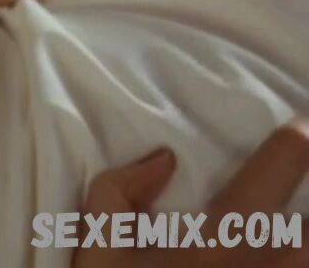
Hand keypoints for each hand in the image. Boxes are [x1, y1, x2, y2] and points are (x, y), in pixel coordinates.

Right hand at [73, 120, 308, 267]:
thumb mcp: (95, 253)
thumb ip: (116, 191)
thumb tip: (164, 160)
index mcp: (229, 235)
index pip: (288, 158)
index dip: (300, 136)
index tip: (300, 128)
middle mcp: (276, 261)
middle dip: (300, 214)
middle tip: (277, 217)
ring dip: (297, 246)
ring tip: (284, 242)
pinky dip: (296, 262)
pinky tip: (282, 259)